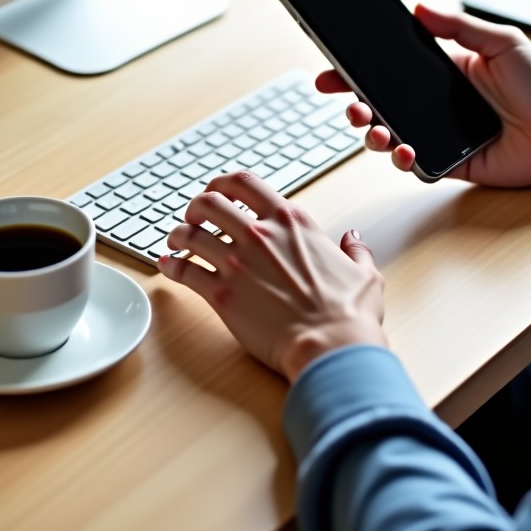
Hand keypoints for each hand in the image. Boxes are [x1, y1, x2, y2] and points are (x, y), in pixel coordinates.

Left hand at [158, 171, 386, 381]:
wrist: (331, 347)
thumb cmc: (349, 313)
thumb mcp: (364, 273)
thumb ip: (355, 251)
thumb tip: (354, 239)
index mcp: (291, 221)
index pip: (246, 183)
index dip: (223, 183)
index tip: (216, 190)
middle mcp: (260, 235)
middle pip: (209, 202)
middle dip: (195, 206)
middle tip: (193, 216)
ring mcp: (237, 263)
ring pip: (189, 234)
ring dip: (177, 234)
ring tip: (175, 241)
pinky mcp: (221, 295)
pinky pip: (184, 271)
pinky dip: (170, 266)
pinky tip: (166, 267)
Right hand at [315, 4, 530, 187]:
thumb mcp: (502, 42)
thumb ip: (459, 26)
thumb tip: (419, 6)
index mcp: (441, 72)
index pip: (388, 69)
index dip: (356, 69)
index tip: (332, 68)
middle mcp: (433, 104)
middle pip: (378, 104)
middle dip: (353, 104)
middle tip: (348, 103)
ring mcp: (439, 135)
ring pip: (388, 136)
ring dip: (371, 134)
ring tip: (373, 129)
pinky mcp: (449, 163)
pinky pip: (414, 165)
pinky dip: (402, 159)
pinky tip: (406, 150)